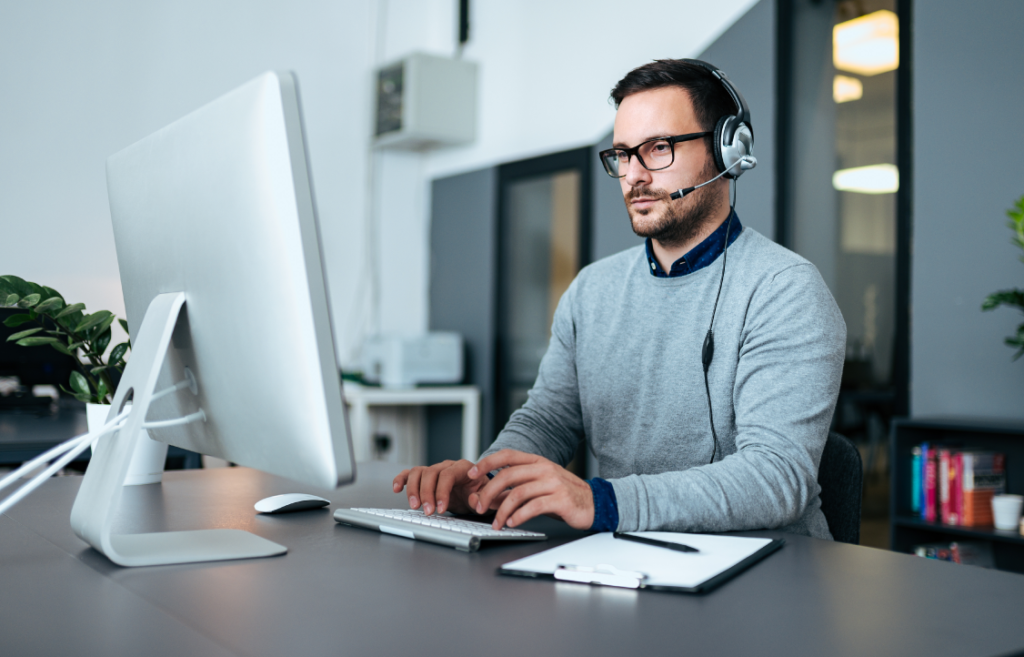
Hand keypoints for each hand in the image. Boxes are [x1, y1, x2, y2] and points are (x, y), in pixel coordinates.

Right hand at [392, 459, 484, 515]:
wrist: (478, 490)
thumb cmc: (482, 492)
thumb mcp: (488, 496)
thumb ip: (482, 498)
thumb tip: (473, 500)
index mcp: (464, 467)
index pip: (448, 474)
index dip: (442, 491)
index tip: (440, 508)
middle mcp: (447, 465)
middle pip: (430, 473)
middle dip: (427, 493)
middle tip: (428, 512)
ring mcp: (435, 470)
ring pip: (418, 472)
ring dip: (413, 490)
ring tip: (415, 506)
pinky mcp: (426, 477)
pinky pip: (410, 474)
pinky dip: (401, 480)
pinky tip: (396, 489)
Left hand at [466, 450, 593, 529]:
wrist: (594, 503)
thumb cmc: (563, 495)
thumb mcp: (538, 486)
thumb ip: (516, 489)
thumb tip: (489, 497)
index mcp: (537, 462)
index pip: (507, 455)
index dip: (487, 462)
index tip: (472, 473)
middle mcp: (544, 469)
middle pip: (507, 475)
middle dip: (488, 492)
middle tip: (479, 506)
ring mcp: (553, 483)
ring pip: (518, 493)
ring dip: (502, 510)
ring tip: (496, 523)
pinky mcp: (560, 499)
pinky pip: (533, 507)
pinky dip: (519, 516)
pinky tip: (513, 522)